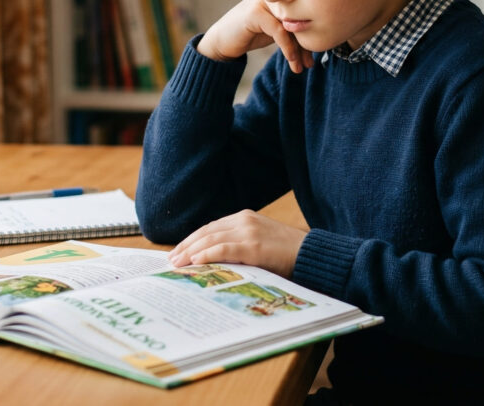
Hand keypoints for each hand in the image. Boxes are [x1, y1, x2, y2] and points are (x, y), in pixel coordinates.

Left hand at [168, 209, 307, 278]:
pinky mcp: (254, 246)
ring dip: (190, 252)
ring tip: (177, 264)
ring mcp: (249, 232)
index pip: (210, 228)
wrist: (312, 255)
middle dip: (186, 246)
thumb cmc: (286, 254)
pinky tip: (195, 261)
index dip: (191, 240)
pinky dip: (207, 254)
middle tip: (171, 260)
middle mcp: (244, 220)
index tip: (178, 252)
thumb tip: (211, 260)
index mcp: (244, 217)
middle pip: (206, 232)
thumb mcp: (259, 243)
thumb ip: (238, 246)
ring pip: (211, 239)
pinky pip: (223, 249)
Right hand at [197, 0, 315, 72]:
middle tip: (310, 65)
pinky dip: (288, 47)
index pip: (302, 16)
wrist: (222, 42)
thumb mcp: (274, 31)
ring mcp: (263, 2)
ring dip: (298, 50)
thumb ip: (291, 29)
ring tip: (301, 67)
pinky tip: (291, 60)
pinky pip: (279, 31)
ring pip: (290, 26)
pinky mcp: (256, 13)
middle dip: (306, 45)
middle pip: (298, 20)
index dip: (309, 37)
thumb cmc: (249, 35)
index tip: (313, 58)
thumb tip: (317, 40)